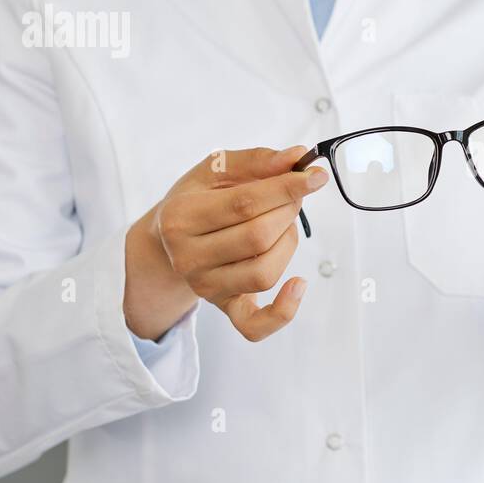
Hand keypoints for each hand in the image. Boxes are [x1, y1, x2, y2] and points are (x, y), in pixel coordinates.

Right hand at [124, 146, 327, 341]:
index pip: (245, 204)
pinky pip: (254, 325)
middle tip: (292, 196)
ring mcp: (205, 286)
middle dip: (287, 211)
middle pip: (258, 238)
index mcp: (181, 217)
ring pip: (264, 272)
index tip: (315, 176)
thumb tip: (296, 156)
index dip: (287, 188)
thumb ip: (256, 161)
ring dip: (288, 244)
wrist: (168, 239)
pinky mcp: (224, 307)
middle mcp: (188, 257)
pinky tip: (299, 285)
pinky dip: (283, 312)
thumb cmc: (198, 198)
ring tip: (282, 225)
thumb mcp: (216, 170)